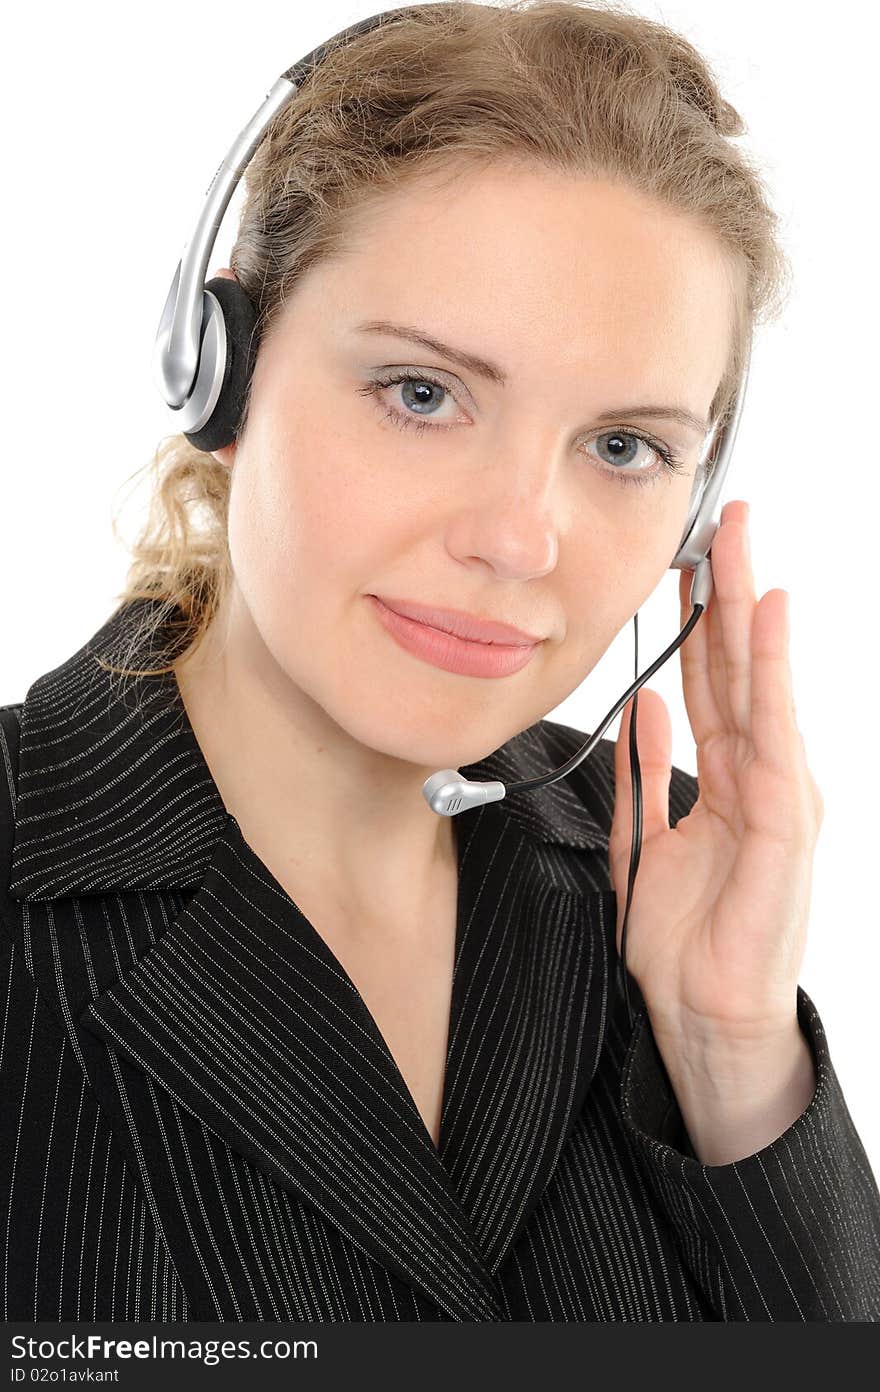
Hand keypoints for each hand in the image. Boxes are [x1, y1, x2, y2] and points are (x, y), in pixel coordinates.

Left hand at [608, 499, 823, 1047]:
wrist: (709, 1020)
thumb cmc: (688, 941)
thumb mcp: (648, 839)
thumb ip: (645, 771)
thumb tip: (641, 704)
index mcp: (729, 779)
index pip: (715, 681)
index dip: (700, 619)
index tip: (687, 558)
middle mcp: (761, 776)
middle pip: (742, 667)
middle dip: (730, 591)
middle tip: (725, 520)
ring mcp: (780, 795)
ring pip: (762, 685)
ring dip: (750, 612)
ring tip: (741, 548)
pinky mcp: (785, 823)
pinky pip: (774, 733)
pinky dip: (772, 675)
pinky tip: (766, 623)